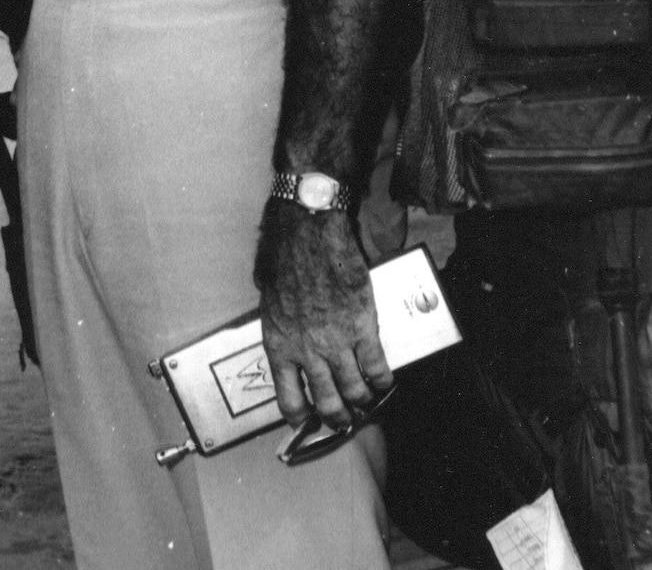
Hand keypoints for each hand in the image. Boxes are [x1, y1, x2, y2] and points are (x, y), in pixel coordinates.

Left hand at [256, 203, 390, 428]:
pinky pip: (377, 366)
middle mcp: (308, 351)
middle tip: (344, 420)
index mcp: (278, 343)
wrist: (308, 230)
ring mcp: (337, 342)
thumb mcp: (266, 294)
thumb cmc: (282, 255)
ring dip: (362, 401)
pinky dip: (383, 379)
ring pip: (355, 390)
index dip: (300, 418)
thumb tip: (284, 325)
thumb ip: (276, 319)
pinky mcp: (363, 326)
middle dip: (338, 418)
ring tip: (365, 402)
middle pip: (327, 403)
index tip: (307, 422)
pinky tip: (385, 381)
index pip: (288, 399)